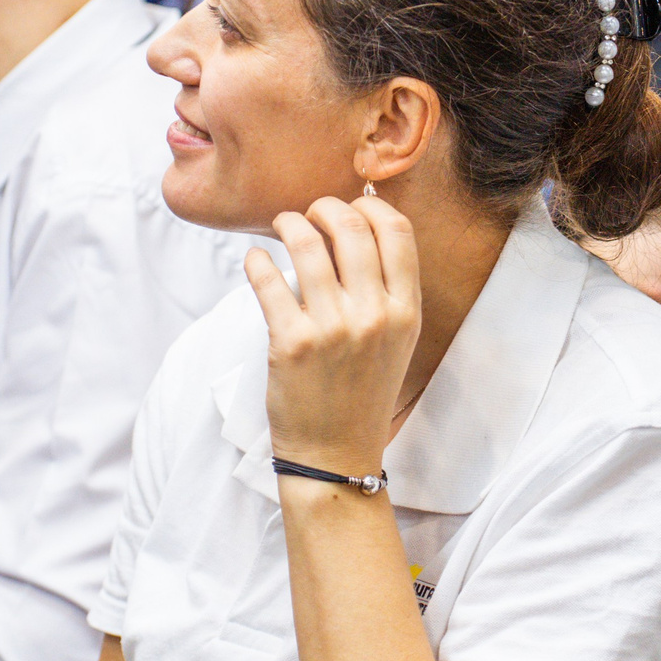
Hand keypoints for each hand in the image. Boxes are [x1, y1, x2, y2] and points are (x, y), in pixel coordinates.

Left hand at [247, 194, 421, 476]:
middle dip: (324, 207)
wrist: (335, 454)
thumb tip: (359, 230)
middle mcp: (373, 315)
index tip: (351, 207)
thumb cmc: (362, 395)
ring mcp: (332, 328)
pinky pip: (269, 279)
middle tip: (309, 213)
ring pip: (306, 243)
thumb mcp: (396, 343)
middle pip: (351, 227)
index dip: (370, 205)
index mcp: (405, 312)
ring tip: (282, 226)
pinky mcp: (291, 342)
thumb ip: (386, 291)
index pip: (397, 231)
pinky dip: (257, 261)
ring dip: (288, 224)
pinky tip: (256, 261)